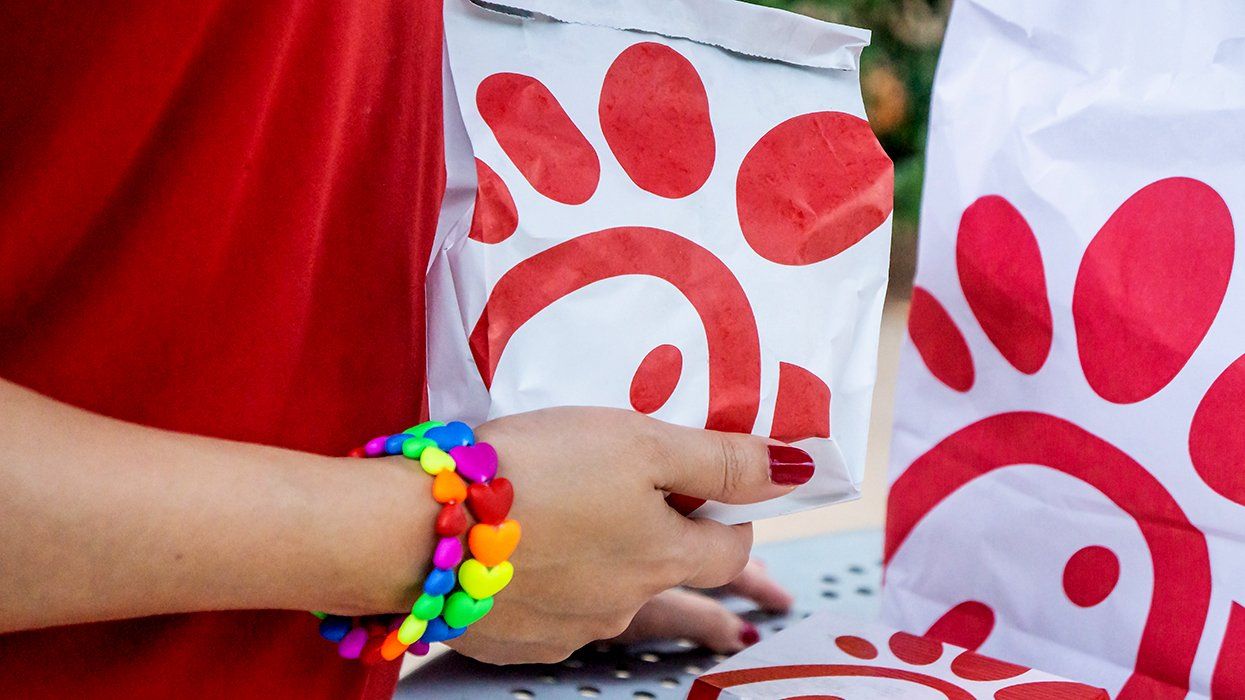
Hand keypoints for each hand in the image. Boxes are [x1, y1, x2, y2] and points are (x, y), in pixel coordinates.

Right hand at [448, 407, 811, 663]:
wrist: (413, 528)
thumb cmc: (533, 470)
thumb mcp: (639, 442)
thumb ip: (721, 460)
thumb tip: (799, 469)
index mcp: (662, 559)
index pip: (730, 549)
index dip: (734, 517)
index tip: (719, 493)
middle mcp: (622, 605)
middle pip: (671, 578)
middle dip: (679, 556)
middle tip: (676, 548)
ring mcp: (565, 629)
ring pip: (610, 595)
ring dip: (610, 565)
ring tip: (574, 519)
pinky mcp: (513, 637)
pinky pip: (553, 612)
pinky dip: (555, 585)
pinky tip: (530, 555)